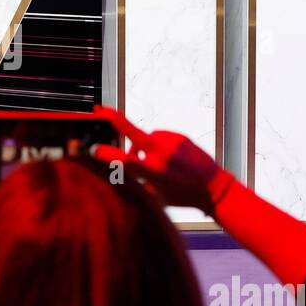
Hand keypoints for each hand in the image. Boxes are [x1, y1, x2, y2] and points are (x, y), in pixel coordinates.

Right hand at [90, 105, 225, 212]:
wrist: (213, 187)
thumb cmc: (183, 195)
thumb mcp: (156, 194)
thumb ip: (138, 178)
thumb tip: (123, 165)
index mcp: (152, 172)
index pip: (122, 159)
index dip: (103, 153)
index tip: (92, 149)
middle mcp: (161, 154)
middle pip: (130, 130)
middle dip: (112, 118)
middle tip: (98, 110)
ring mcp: (171, 142)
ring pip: (147, 139)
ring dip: (147, 147)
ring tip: (161, 163)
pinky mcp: (180, 136)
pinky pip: (162, 138)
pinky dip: (161, 145)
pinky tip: (172, 158)